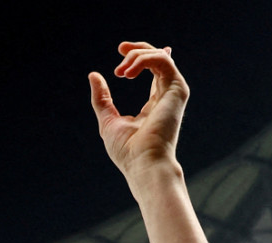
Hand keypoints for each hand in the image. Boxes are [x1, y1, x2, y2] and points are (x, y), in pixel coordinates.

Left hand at [89, 42, 188, 173]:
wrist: (144, 164)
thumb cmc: (127, 151)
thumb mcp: (108, 120)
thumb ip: (102, 98)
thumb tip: (94, 75)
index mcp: (154, 105)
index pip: (154, 71)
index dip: (142, 56)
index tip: (122, 50)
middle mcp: (166, 97)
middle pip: (158, 59)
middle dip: (138, 50)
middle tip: (120, 49)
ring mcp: (173, 93)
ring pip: (160, 57)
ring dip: (137, 57)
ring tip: (121, 72)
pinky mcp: (177, 90)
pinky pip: (163, 61)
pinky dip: (144, 60)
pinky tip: (128, 73)